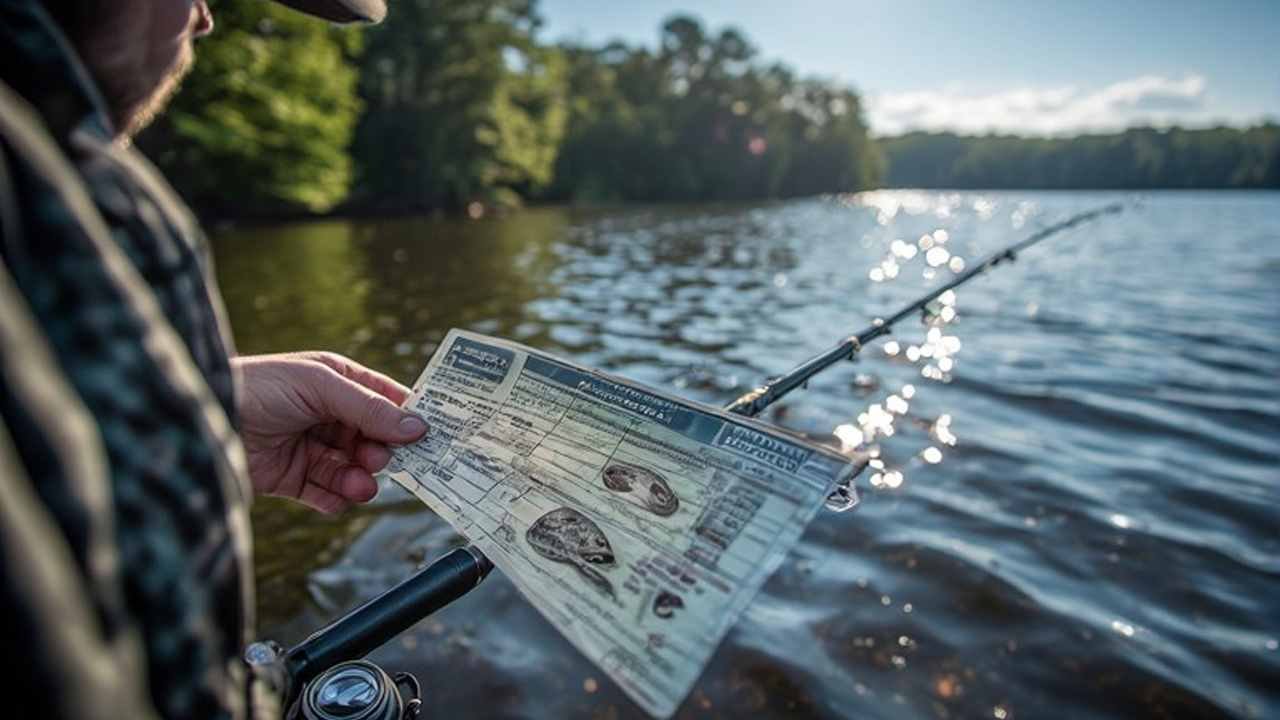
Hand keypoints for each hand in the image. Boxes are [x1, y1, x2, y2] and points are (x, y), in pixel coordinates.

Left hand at [232, 352, 427, 512]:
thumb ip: (369, 408)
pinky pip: (326, 495)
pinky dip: (336, 499)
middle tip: (375, 459)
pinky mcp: (291, 479)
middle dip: (379, 452)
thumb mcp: (319, 387)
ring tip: (358, 486)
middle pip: (373, 440)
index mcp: (337, 382)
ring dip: (360, 480)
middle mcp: (327, 415)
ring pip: (352, 470)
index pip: (385, 399)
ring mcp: (310, 448)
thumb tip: (417, 427)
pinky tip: (336, 498)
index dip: (408, 417)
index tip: (433, 436)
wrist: (200, 420)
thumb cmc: (258, 387)